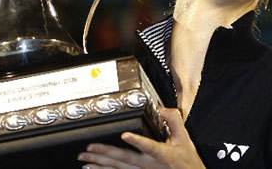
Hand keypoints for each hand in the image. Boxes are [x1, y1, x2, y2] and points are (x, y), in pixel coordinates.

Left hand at [77, 107, 205, 168]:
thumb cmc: (186, 161)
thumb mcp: (184, 138)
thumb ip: (174, 120)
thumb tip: (161, 108)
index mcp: (162, 155)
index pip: (149, 147)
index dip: (137, 141)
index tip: (125, 135)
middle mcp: (149, 166)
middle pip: (125, 159)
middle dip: (106, 153)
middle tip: (90, 147)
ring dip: (100, 164)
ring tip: (86, 158)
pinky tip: (93, 168)